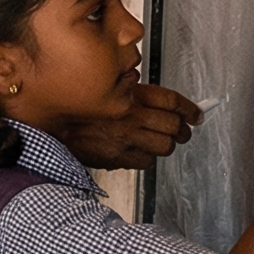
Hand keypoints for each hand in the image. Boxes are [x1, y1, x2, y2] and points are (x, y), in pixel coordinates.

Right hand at [53, 83, 203, 170]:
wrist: (57, 126)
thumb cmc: (83, 107)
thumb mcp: (111, 90)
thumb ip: (138, 95)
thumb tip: (168, 105)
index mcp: (131, 95)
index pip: (172, 101)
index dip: (190, 109)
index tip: (196, 114)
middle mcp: (131, 116)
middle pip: (175, 126)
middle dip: (184, 130)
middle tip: (183, 131)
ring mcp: (126, 138)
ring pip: (165, 146)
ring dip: (167, 145)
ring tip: (163, 142)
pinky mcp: (118, 157)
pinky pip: (147, 162)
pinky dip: (147, 158)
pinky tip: (140, 152)